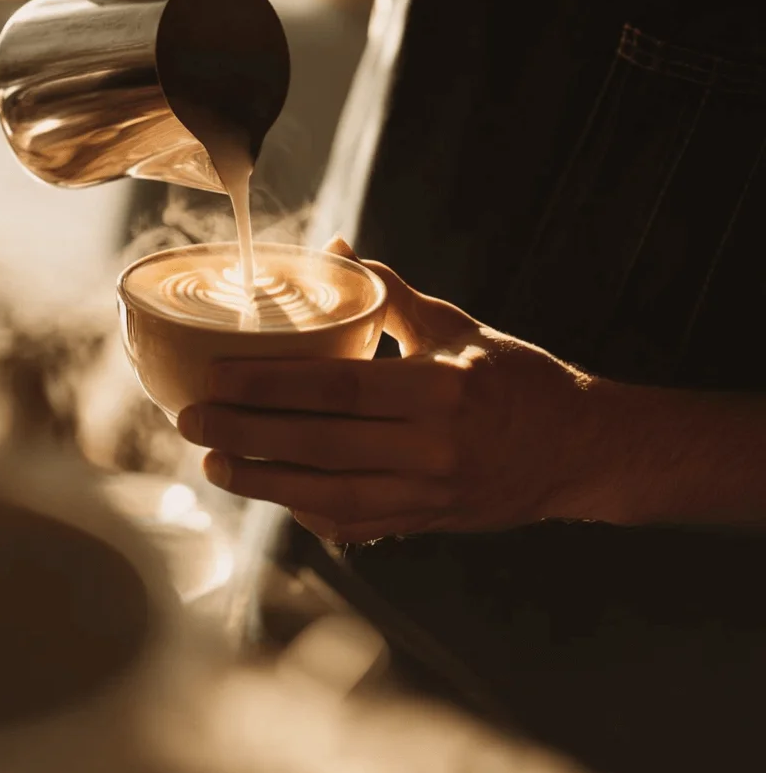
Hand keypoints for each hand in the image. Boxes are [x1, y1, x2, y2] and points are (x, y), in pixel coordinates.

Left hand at [177, 239, 610, 541]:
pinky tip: (269, 492)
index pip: (339, 388)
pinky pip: (354, 523)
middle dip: (246, 435)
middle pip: (320, 445)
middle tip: (191, 420)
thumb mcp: (458, 327)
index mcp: (442, 391)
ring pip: (328, 494)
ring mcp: (429, 494)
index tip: (215, 376)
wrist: (581, 450)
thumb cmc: (518, 378)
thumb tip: (336, 250)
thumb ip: (392, 293)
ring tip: (212, 464)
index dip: (270, 384)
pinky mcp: (426, 521)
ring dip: (262, 481)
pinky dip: (305, 509)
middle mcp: (433, 450)